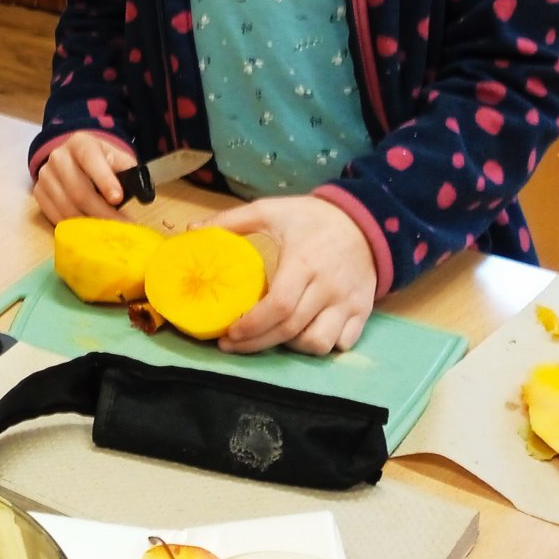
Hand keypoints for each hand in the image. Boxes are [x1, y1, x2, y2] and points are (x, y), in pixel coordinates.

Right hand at [31, 133, 136, 222]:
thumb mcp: (117, 157)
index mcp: (80, 143)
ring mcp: (45, 175)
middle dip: (101, 212)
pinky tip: (88, 232)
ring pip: (66, 206)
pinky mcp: (39, 192)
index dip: (104, 180)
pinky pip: (54, 215)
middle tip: (120, 227)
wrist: (74, 157)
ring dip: (88, 224)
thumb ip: (129, 170)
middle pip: (78, 191)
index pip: (90, 160)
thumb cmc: (102, 161)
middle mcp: (58, 157)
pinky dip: (72, 226)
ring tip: (107, 233)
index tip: (118, 199)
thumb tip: (142, 193)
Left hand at [201, 196, 377, 354]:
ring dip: (290, 348)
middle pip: (292, 330)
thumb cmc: (312, 217)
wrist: (366, 219)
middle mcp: (328, 287)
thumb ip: (232, 220)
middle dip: (258, 343)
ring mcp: (348, 302)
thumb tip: (193, 231)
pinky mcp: (363, 311)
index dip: (253, 326)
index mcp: (303, 263)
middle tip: (232, 345)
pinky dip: (321, 346)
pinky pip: (342, 343)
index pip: (279, 306)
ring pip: (319, 343)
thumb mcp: (271, 210)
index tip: (229, 333)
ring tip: (270, 338)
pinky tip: (301, 336)